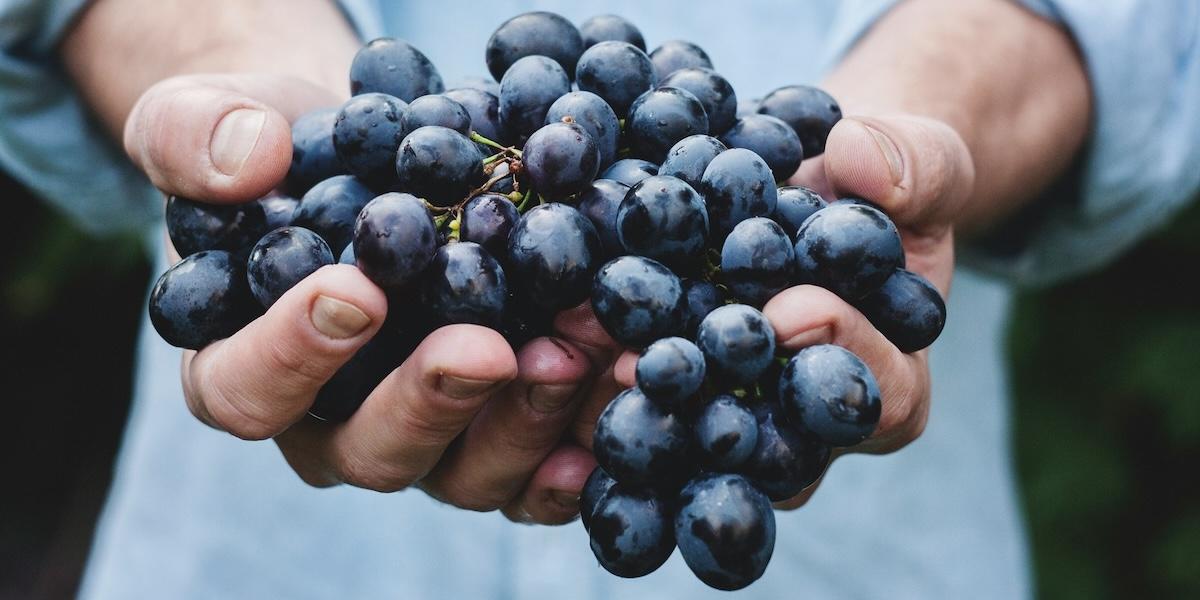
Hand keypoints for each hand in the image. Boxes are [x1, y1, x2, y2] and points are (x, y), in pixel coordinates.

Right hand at [127, 72, 602, 523]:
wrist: (372, 162)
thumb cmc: (281, 153)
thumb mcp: (210, 119)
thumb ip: (196, 137)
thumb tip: (249, 162)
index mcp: (243, 368)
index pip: (247, 391)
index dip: (293, 355)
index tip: (356, 291)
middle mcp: (332, 425)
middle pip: (371, 451)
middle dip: (434, 401)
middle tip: (488, 348)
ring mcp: (424, 438)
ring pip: (466, 471)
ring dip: (528, 419)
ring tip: (580, 350)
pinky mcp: (496, 432)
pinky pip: (537, 468)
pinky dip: (582, 440)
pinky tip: (621, 392)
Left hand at [584, 113, 972, 507]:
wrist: (812, 188)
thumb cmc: (879, 185)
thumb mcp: (921, 161)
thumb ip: (914, 165)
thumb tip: (859, 160)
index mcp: (890, 384)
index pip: (881, 394)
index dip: (841, 354)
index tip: (792, 310)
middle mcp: (809, 426)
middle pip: (774, 444)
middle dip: (718, 402)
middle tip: (658, 364)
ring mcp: (737, 418)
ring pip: (696, 439)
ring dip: (643, 405)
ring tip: (592, 359)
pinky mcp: (676, 396)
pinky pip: (642, 404)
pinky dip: (599, 379)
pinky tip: (553, 351)